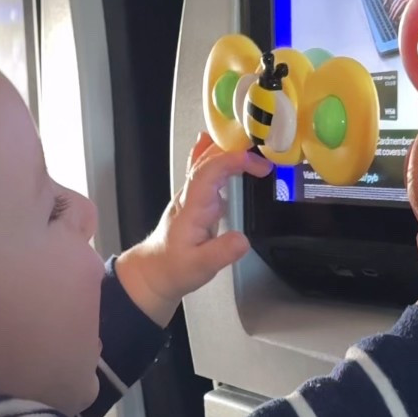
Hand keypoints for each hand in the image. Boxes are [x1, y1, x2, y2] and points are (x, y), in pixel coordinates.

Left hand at [115, 135, 271, 328]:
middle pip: (208, 159)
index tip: (256, 163)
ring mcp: (192, 195)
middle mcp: (190, 195)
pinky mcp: (196, 200)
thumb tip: (243, 239)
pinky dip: (221, 158)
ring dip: (229, 150)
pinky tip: (226, 149)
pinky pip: (207, 171)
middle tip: (264, 154)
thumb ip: (221, 252)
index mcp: (191, 207)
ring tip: (252, 144)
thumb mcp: (200, 267)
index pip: (209, 171)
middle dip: (236, 150)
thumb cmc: (173, 268)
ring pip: (206, 161)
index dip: (231, 161)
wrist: (153, 272)